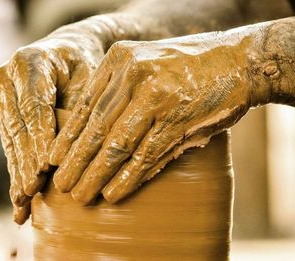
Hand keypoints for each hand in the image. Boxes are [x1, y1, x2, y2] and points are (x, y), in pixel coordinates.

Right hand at [0, 21, 104, 223]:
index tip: (45, 166)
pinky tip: (18, 197)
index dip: (39, 137)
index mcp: (29, 62)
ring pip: (11, 139)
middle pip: (18, 126)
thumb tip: (78, 150)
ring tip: (22, 202)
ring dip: (18, 171)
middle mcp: (7, 79)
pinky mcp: (4, 112)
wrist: (66, 51)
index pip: (34, 105)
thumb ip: (80, 107)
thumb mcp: (88, 76)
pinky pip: (10, 144)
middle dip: (26, 161)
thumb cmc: (83, 64)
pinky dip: (16, 169)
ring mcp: (1, 96)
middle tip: (32, 189)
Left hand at [51, 34, 255, 204]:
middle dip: (77, 161)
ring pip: (117, 145)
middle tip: (63, 185)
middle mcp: (134, 75)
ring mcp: (156, 97)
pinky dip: (128, 177)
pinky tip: (113, 194)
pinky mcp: (178, 119)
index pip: (86, 105)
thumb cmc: (189, 67)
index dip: (68, 136)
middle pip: (96, 127)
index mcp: (120, 60)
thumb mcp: (147, 64)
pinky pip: (146, 155)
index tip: (55, 159)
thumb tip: (96, 137)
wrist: (239, 60)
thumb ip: (121, 92)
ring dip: (97, 174)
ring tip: (82, 195)